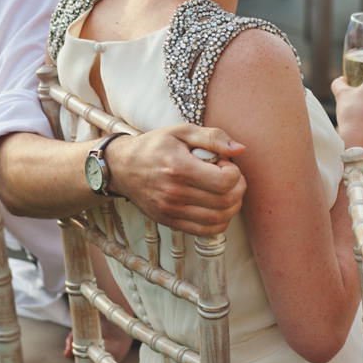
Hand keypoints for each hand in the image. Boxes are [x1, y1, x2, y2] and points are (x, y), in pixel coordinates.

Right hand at [106, 125, 246, 234]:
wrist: (122, 167)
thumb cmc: (154, 146)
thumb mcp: (182, 131)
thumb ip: (212, 137)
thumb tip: (240, 149)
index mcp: (179, 168)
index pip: (224, 182)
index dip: (234, 172)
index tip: (225, 164)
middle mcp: (175, 193)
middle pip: (225, 202)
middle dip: (237, 189)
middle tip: (229, 177)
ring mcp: (171, 211)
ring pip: (218, 220)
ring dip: (232, 206)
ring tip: (224, 191)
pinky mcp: (169, 221)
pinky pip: (204, 231)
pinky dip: (219, 222)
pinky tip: (216, 206)